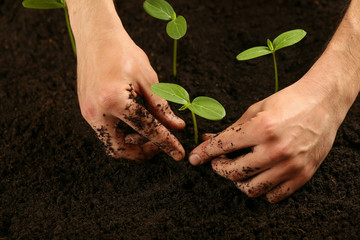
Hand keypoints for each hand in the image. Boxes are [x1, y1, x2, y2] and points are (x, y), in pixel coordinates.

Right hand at [68, 0, 184, 160]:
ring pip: (111, 143)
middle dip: (142, 152)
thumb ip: (161, 107)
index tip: (178, 153)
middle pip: (120, 150)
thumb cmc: (123, 52)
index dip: (166, 143)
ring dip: (131, 143)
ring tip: (148, 130)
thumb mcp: (148, 79)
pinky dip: (121, 133)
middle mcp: (97, 112)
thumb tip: (176, 127)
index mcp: (114, 101)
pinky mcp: (86, 110)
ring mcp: (88, 112)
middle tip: (158, 144)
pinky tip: (134, 122)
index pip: (147, 130)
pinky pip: (105, 132)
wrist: (96, 36)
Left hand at [189, 79, 342, 202]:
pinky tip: (260, 176)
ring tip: (240, 169)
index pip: (222, 147)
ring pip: (251, 190)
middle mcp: (275, 150)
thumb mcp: (256, 109)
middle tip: (219, 161)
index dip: (203, 154)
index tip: (194, 159)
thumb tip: (208, 141)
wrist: (323, 102)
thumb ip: (232, 129)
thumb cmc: (288, 101)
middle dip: (218, 167)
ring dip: (239, 181)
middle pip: (233, 173)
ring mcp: (290, 165)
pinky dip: (262, 190)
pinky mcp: (303, 175)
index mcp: (261, 129)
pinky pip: (274, 196)